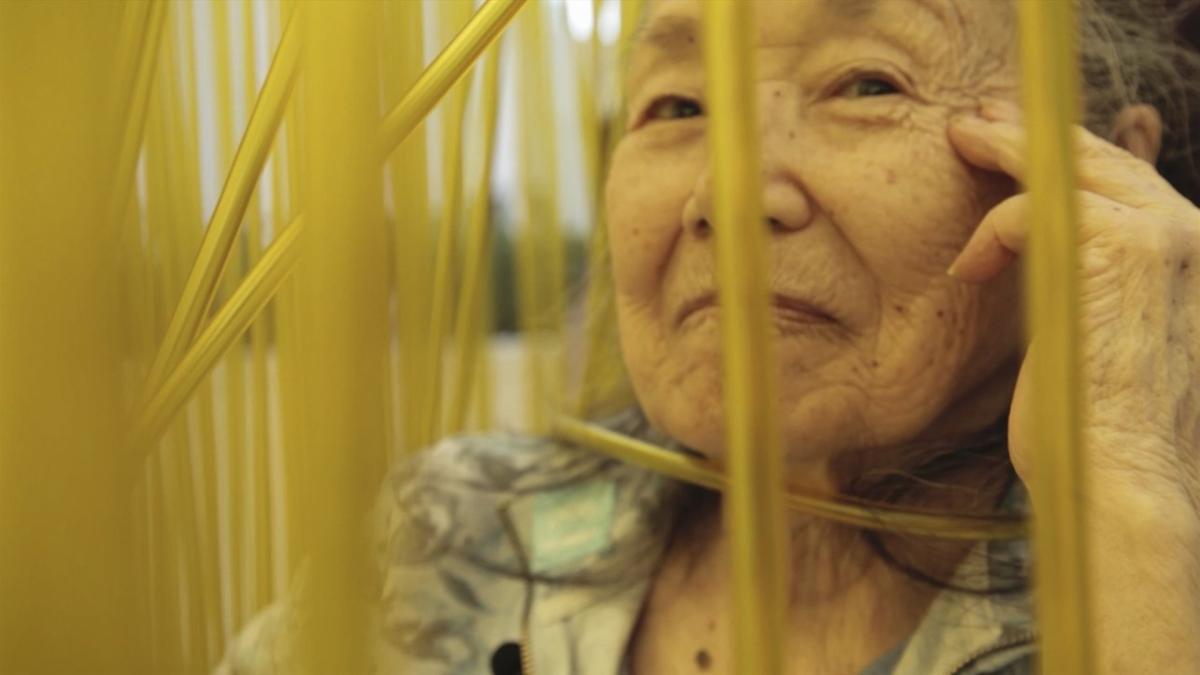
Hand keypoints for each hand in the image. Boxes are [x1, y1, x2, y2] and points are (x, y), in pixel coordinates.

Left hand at [947, 98, 1199, 672]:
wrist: (1124, 476)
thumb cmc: (1102, 426)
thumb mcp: (1103, 337)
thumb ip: (1092, 281)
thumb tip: (1046, 250)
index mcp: (1190, 255)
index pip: (1128, 181)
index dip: (1071, 156)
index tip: (1021, 143)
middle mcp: (1188, 234)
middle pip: (1098, 160)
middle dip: (1032, 135)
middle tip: (979, 119)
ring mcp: (1159, 235)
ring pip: (1065, 168)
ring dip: (1005, 148)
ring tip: (960, 137)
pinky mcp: (1115, 246)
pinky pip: (1031, 211)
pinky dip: (991, 234)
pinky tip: (969, 270)